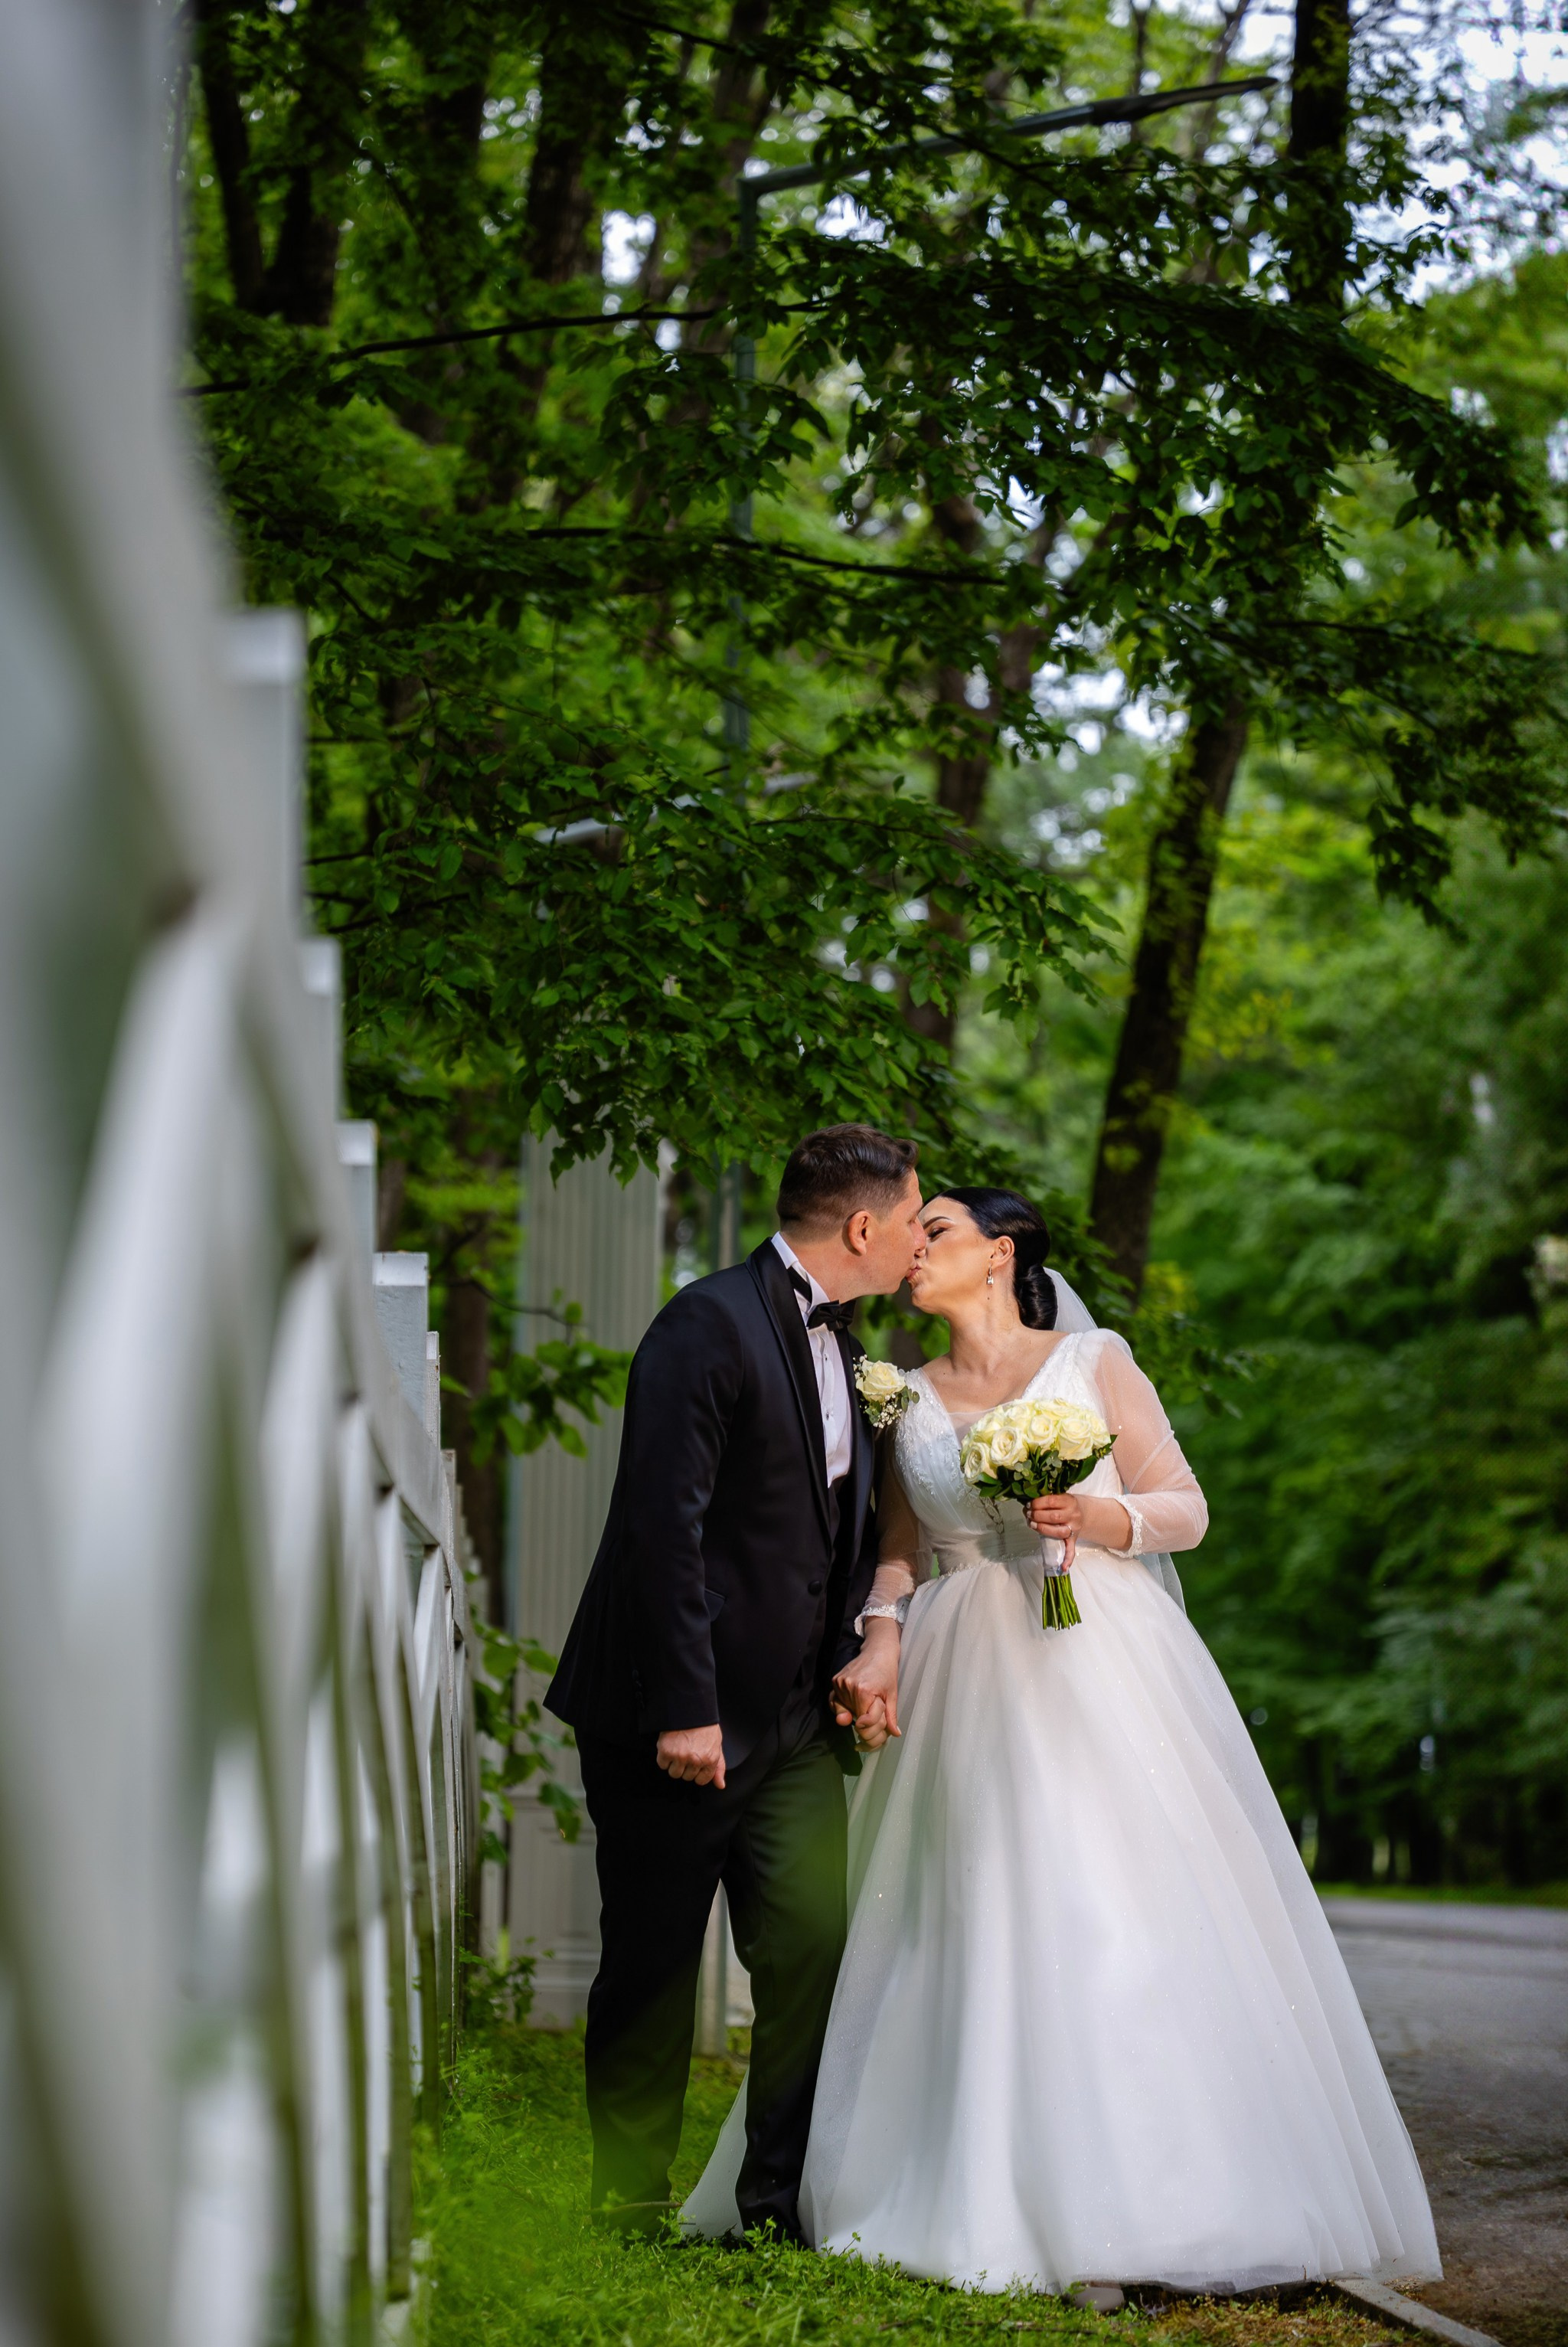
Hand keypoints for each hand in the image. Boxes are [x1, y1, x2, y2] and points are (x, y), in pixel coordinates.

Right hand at [656, 1723, 725, 1788]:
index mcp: (710, 1759)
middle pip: (686, 1777)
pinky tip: (670, 1745)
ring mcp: (680, 1757)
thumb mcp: (717, 1744)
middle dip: (686, 1766)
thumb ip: (719, 1766)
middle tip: (686, 1750)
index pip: (701, 1780)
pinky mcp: (666, 1751)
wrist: (689, 1707)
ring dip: (674, 1763)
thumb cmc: (704, 1725)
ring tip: (678, 1748)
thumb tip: (720, 1785)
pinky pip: (662, 1764)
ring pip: (674, 1773)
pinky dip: (663, 1757)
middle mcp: (696, 1761)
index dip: (697, 1772)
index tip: (695, 1761)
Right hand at [831, 1619, 900, 1744]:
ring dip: (857, 1715)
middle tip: (877, 1720)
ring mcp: (840, 1684)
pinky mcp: (835, 1681)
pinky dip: (844, 1707)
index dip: (874, 1728)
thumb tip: (895, 1733)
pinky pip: (836, 1703)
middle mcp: (849, 1687)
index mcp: (864, 1691)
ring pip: (846, 1714)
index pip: (864, 1723)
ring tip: (867, 1705)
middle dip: (868, 1726)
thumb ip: (891, 1716)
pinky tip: (853, 1705)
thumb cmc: (887, 1672)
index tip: (881, 1725)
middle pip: (855, 1720)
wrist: (878, 1651)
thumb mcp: (892, 1695)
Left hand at [1025, 1491, 1081, 1571]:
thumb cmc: (1066, 1505)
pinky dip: (1068, 1559)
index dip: (1038, 1503)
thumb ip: (1046, 1499)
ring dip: (1042, 1529)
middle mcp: (1073, 1515)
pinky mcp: (1074, 1539)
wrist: (1083, 1512)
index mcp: (1069, 1501)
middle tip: (1028, 1514)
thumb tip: (1028, 1503)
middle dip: (1037, 1516)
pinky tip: (1063, 1567)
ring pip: (1058, 1532)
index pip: (1051, 1501)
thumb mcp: (1059, 1496)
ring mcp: (1074, 1528)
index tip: (1029, 1505)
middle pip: (1053, 1517)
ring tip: (1032, 1524)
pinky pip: (1072, 1550)